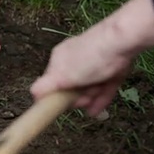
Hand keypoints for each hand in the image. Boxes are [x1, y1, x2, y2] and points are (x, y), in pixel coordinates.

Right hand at [30, 0, 153, 115]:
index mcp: (60, 59)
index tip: (64, 103)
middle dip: (77, 97)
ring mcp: (95, 64)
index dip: (58, 95)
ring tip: (94, 100)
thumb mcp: (62, 74)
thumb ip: (45, 86)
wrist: (122, 42)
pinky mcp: (111, 69)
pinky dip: (100, 99)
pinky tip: (97, 111)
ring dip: (90, 98)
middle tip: (84, 99)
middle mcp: (76, 60)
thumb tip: (32, 93)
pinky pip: (103, 87)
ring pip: (89, 88)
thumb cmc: (88, 58)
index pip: (53, 82)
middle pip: (72, 86)